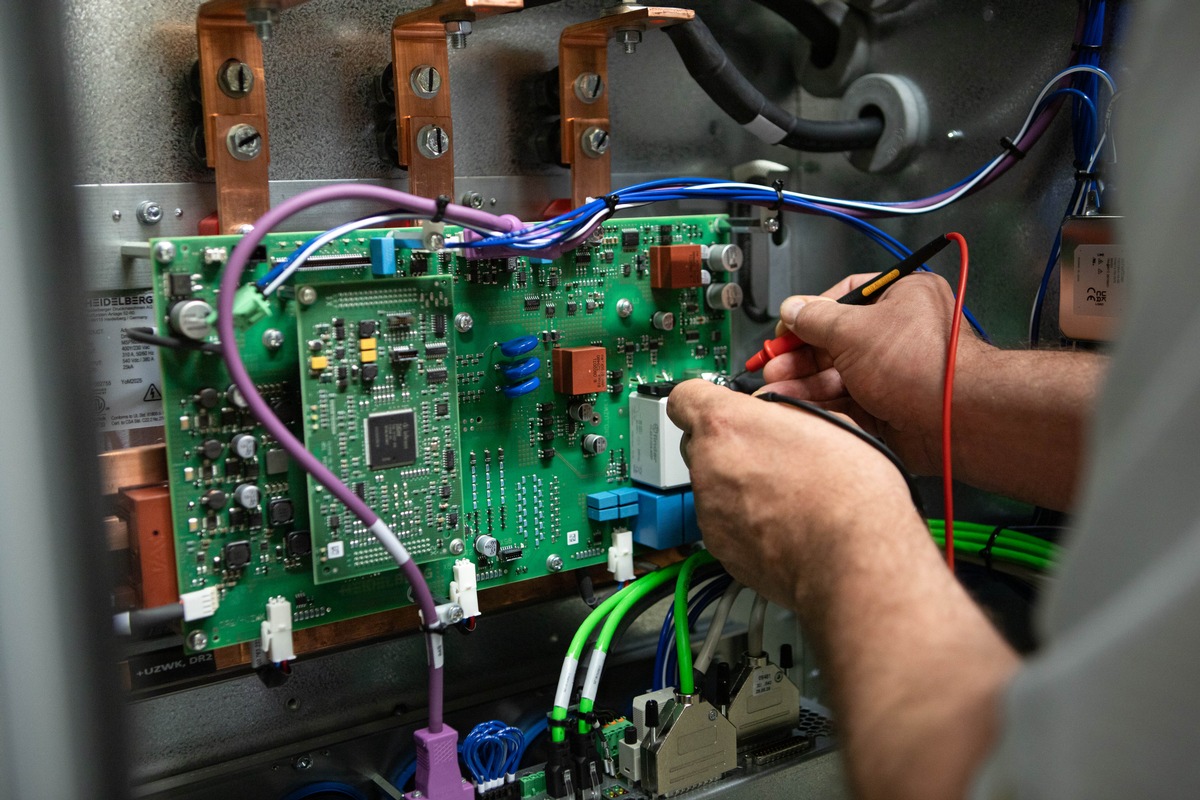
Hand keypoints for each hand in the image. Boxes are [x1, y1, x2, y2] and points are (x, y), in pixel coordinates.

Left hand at [666, 379, 926, 612]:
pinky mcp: (719, 548)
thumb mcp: (829, 423)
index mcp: (728, 425)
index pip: (685, 397)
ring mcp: (710, 511)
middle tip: (766, 453)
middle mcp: (708, 467)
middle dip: (725, 444)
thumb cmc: (849, 494)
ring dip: (737, 486)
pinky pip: (723, 523)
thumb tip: (778, 416)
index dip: (704, 399)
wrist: (854, 559)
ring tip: (785, 495)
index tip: (718, 405)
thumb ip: (784, 413)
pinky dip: (744, 522)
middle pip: (698, 443)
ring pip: (711, 486)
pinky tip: (782, 524)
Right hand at [761, 272, 987, 475]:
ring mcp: (895, 374)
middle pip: (835, 342)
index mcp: (902, 298)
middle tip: (774, 364)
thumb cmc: (926, 366)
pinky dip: (821, 405)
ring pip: (838, 376)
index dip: (809, 315)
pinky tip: (796, 406)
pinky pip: (847, 404)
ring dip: (804, 383)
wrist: (957, 420)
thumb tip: (793, 310)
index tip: (784, 330)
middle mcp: (900, 334)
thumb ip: (816, 319)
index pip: (845, 298)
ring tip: (776, 390)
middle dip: (800, 357)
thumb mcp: (854, 330)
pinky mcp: (890, 409)